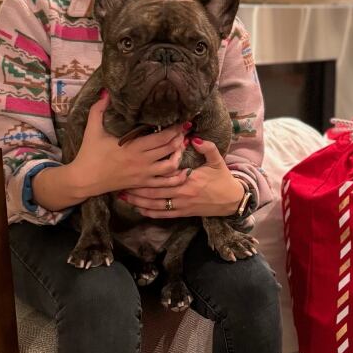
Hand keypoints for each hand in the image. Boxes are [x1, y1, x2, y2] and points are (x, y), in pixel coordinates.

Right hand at [68, 91, 186, 197]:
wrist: (84, 180)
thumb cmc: (89, 153)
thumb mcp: (92, 129)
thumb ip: (98, 109)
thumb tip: (105, 92)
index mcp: (132, 147)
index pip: (161, 137)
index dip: (175, 128)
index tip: (182, 120)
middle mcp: (141, 161)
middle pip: (169, 148)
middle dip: (180, 138)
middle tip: (185, 129)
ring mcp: (143, 174)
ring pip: (171, 166)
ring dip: (179, 155)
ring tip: (181, 146)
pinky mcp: (142, 184)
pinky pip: (164, 183)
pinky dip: (176, 176)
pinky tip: (183, 170)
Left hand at [120, 136, 244, 218]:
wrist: (232, 201)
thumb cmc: (223, 179)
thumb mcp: (218, 161)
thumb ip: (207, 148)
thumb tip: (194, 138)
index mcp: (189, 178)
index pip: (164, 175)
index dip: (147, 173)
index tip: (133, 167)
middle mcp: (183, 193)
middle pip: (154, 192)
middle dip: (136, 189)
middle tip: (120, 184)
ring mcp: (182, 205)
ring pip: (156, 204)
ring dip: (138, 202)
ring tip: (123, 197)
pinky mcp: (184, 213)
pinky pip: (164, 214)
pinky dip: (150, 213)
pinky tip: (139, 210)